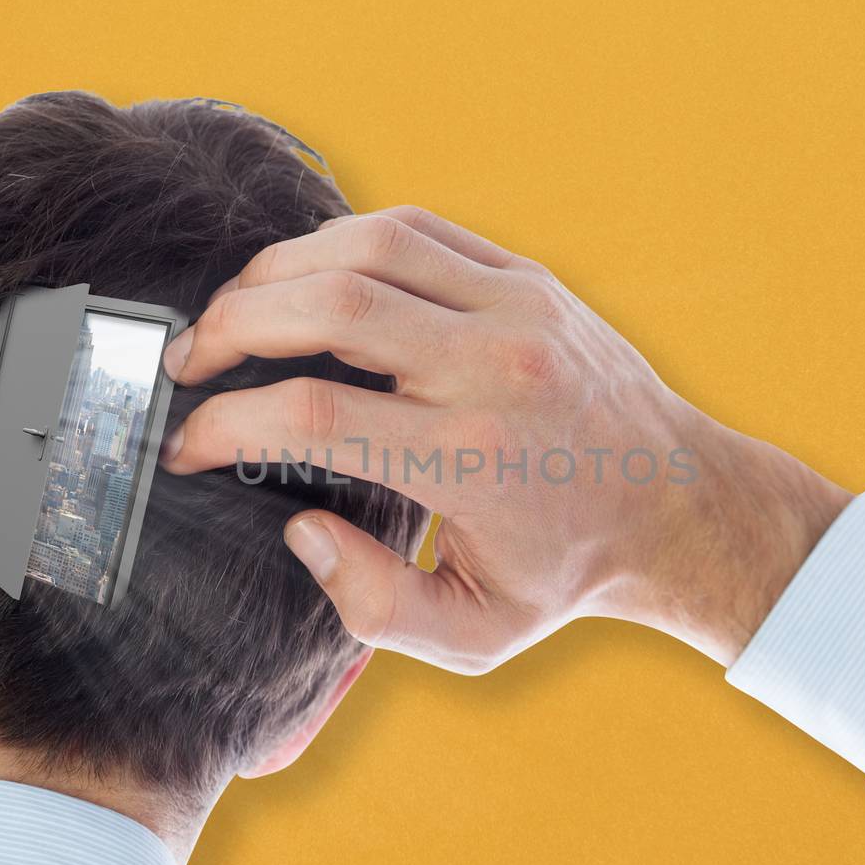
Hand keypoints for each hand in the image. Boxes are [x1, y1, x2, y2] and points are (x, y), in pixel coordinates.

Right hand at [159, 207, 850, 671]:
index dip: (227, 424)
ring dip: (278, 272)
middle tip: (188, 359)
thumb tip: (300, 531)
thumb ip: (375, 607)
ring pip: (366, 247)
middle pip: (330, 306)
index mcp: (471, 459)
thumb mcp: (476, 635)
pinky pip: (416, 229)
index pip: (314, 414)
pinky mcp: (528, 277)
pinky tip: (307, 279)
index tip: (188, 446)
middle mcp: (494, 368)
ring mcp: (518, 307)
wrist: (676, 503)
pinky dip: (344, 242)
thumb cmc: (565, 572)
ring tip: (235, 313)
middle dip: (233, 325)